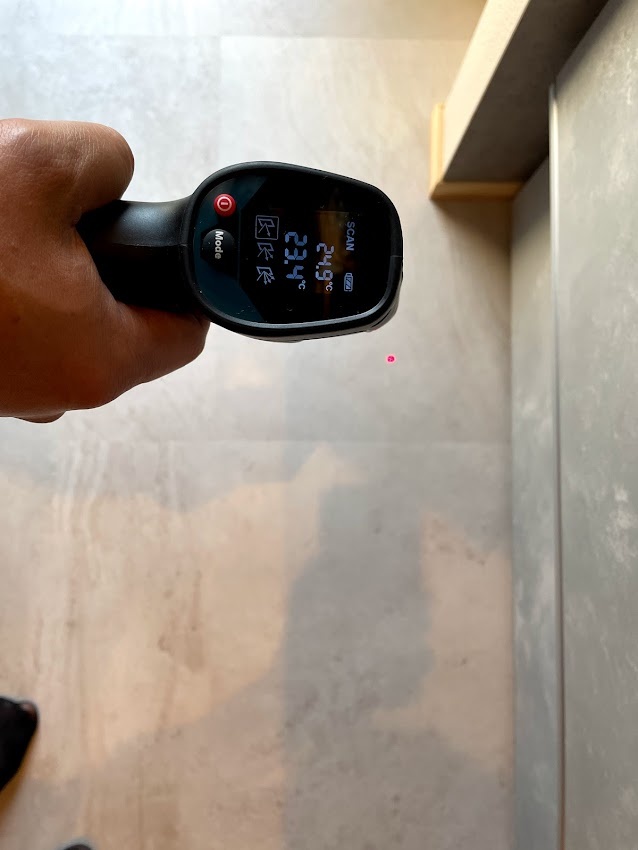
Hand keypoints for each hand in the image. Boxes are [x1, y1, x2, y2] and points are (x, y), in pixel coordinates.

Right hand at [0, 118, 208, 421]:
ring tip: (16, 234)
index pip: (186, 333)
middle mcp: (63, 392)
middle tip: (74, 223)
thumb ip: (107, 161)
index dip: (187, 284)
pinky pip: (24, 332)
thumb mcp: (39, 163)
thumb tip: (115, 173)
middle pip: (125, 327)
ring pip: (69, 327)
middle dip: (109, 268)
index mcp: (100, 358)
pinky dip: (18, 293)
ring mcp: (18, 391)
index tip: (173, 251)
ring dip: (55, 276)